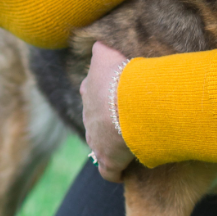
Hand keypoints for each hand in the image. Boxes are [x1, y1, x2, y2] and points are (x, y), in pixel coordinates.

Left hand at [81, 41, 134, 182]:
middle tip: (126, 115)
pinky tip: (124, 170)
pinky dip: (115, 172)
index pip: (91, 90)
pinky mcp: (107, 160)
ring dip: (111, 143)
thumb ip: (100, 48)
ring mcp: (96, 140)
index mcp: (89, 91)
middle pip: (95, 118)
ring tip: (128, 140)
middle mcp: (88, 116)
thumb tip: (96, 43)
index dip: (103, 92)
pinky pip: (109, 171)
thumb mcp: (106, 54)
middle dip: (106, 119)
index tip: (116, 92)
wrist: (128, 104)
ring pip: (99, 143)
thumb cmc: (121, 76)